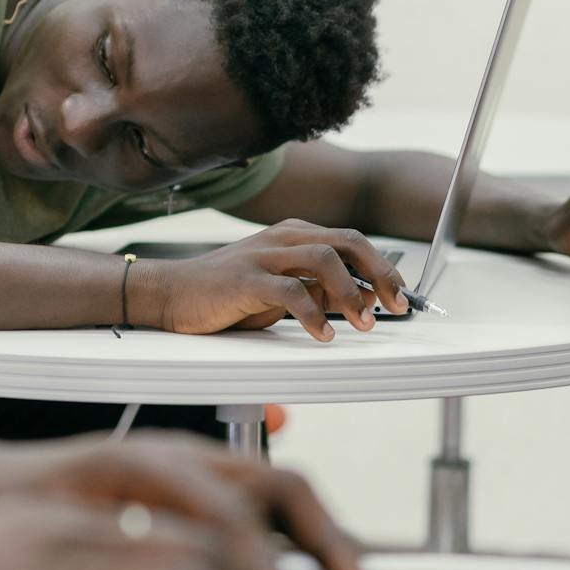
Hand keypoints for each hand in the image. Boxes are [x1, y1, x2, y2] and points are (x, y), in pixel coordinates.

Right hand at [130, 220, 411, 341]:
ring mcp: (262, 255)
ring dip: (350, 292)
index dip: (383, 267)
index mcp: (292, 234)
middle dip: (380, 273)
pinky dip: (313, 314)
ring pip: (323, 259)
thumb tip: (359, 297)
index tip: (400, 297)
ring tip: (361, 323)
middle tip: (394, 306)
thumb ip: (315, 289)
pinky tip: (323, 334)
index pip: (351, 240)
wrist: (169, 294)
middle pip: (346, 241)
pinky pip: (289, 291)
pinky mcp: (244, 279)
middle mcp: (282, 238)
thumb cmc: (223, 293)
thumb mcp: (278, 290)